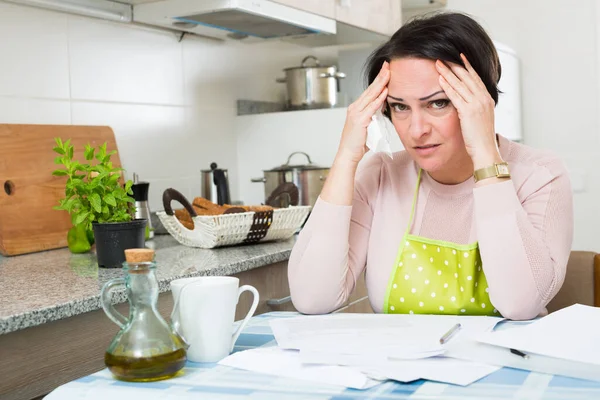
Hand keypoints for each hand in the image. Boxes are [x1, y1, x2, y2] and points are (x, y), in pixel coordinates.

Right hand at [337, 61, 389, 163]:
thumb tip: (382, 109)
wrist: (348, 154)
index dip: (378, 80)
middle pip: (370, 89)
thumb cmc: (357, 143)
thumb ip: (373, 116)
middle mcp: (354, 108)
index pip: (369, 91)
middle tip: (388, 65)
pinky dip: (379, 98)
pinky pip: (371, 107)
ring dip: (380, 83)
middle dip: (380, 76)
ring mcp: (356, 113)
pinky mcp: (359, 120)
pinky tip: (385, 91)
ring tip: (388, 73)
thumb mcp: (368, 126)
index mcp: (356, 109)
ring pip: (371, 95)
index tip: (385, 71)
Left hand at [436, 54, 501, 168]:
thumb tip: (466, 105)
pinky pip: (456, 96)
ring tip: (438, 64)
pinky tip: (440, 79)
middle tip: (444, 56)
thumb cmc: (481, 139)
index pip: (476, 78)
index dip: (467, 67)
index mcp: (487, 100)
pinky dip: (448, 86)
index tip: (459, 57)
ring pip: (460, 84)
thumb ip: (474, 110)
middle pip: (467, 77)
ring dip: (448, 72)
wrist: (486, 150)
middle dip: (455, 66)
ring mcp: (477, 104)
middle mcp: (483, 99)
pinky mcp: (468, 112)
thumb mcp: (480, 120)